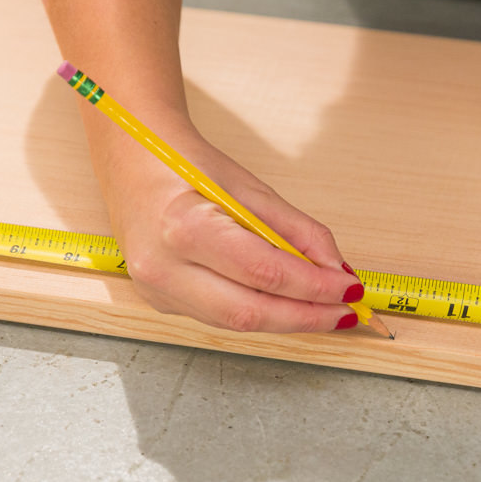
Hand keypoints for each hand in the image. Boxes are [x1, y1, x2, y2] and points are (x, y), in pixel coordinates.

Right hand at [89, 114, 365, 333]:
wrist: (130, 158)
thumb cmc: (186, 165)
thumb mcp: (251, 189)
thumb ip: (298, 232)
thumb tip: (337, 271)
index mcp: (185, 228)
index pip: (264, 273)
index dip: (314, 287)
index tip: (349, 289)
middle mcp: (163, 267)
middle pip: (250, 312)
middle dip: (306, 317)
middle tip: (346, 314)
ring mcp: (155, 290)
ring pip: (236, 323)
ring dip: (286, 320)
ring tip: (325, 311)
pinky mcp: (158, 301)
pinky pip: (219, 317)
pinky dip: (258, 312)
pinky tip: (285, 304)